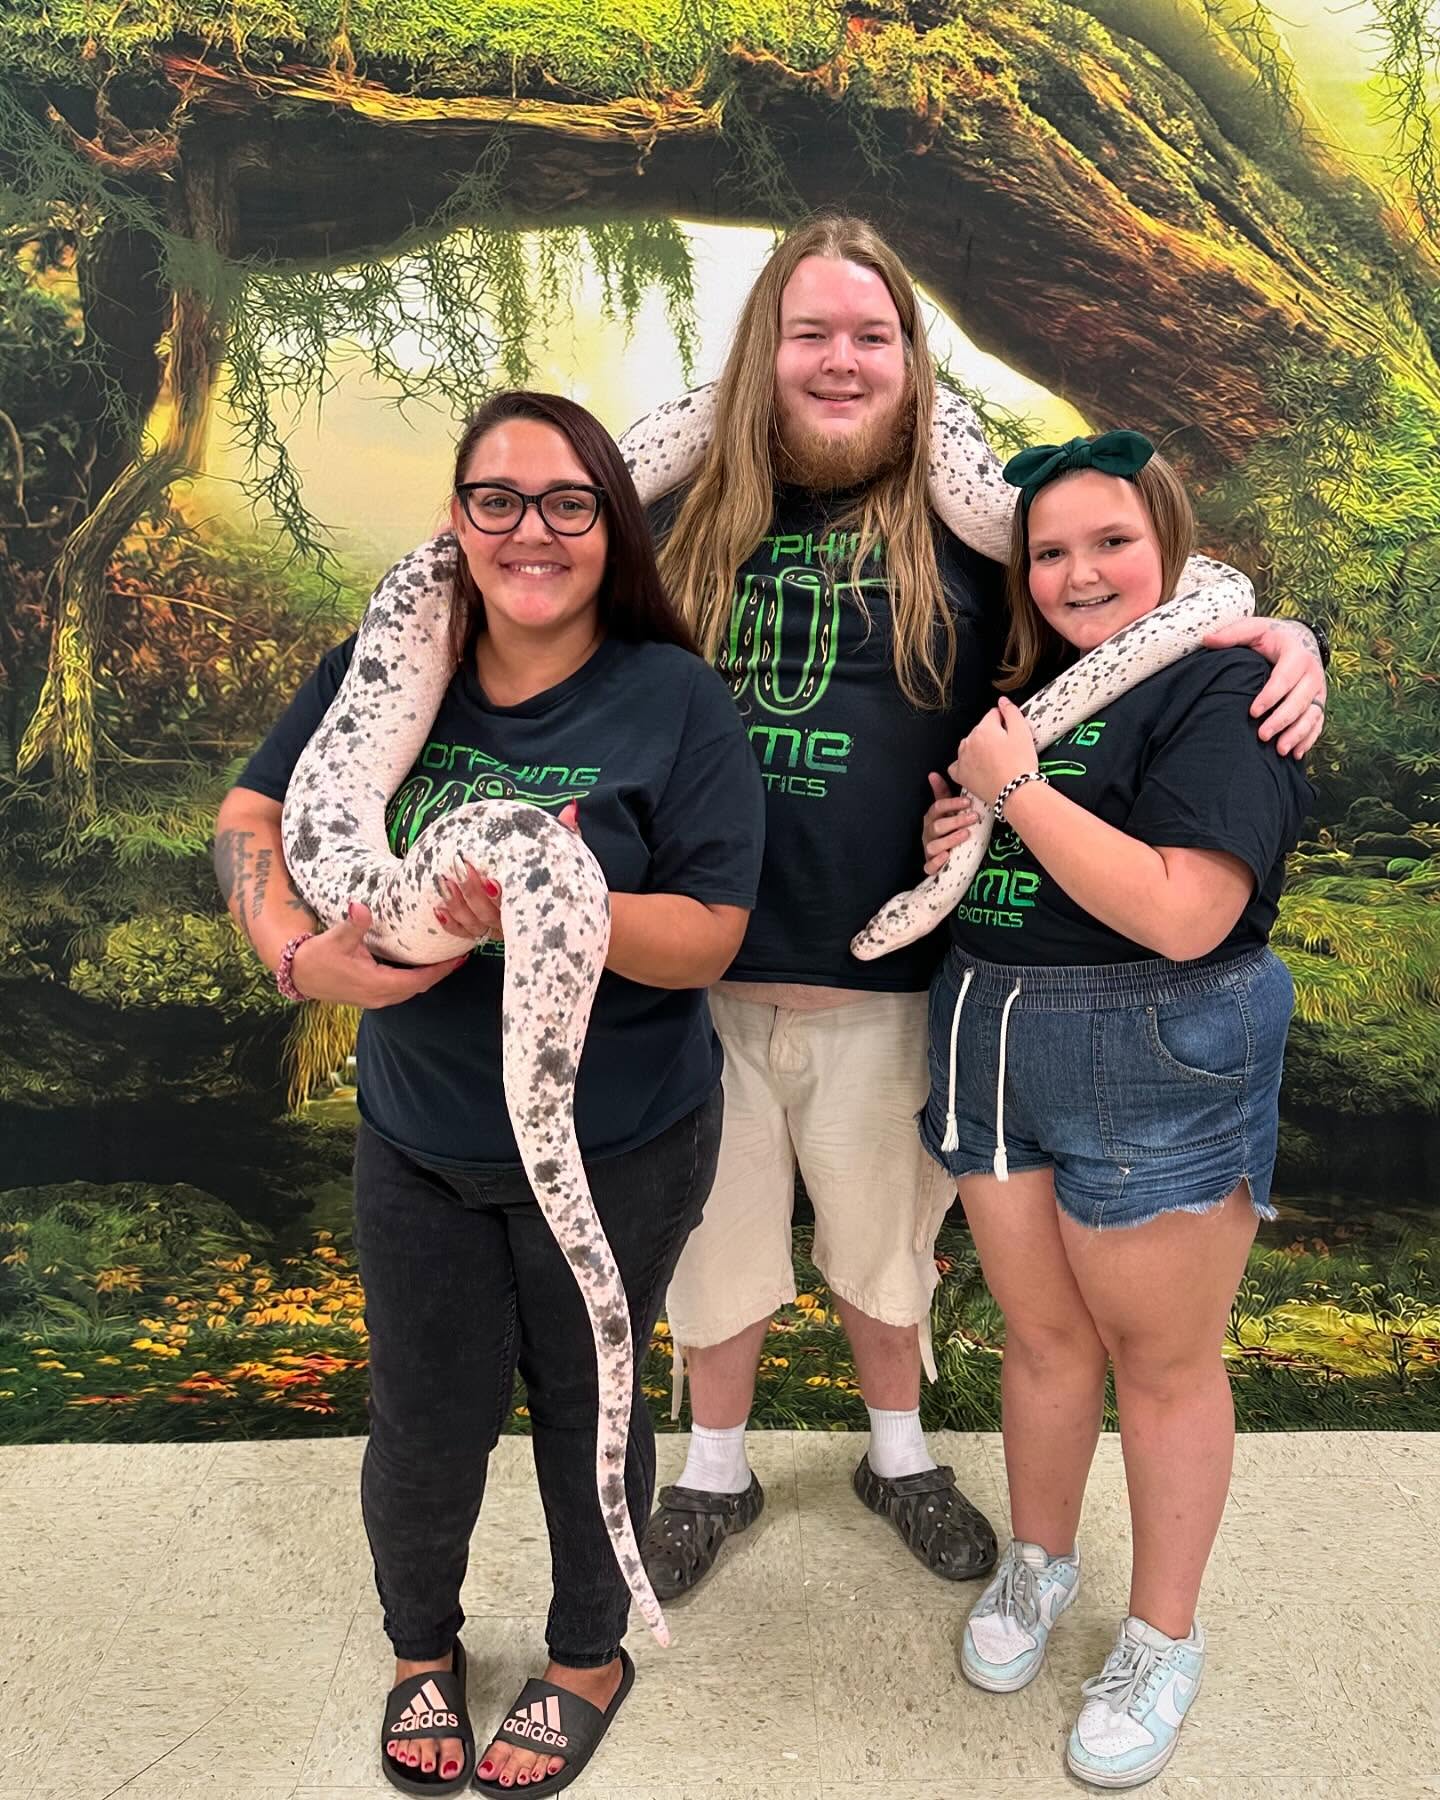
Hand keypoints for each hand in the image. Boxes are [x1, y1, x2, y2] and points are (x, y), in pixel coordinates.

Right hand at [289, 903, 466, 1007]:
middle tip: (459, 955)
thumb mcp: (335, 938)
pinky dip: (415, 979)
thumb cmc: (317, 957)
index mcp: (376, 984)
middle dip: (440, 972)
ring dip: (429, 977)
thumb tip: (360, 908)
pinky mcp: (371, 996)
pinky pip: (401, 990)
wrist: (297, 975)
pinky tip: (422, 965)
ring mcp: (376, 999)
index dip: (440, 970)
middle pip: (420, 987)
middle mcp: (380, 996)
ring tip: (446, 959)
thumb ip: (353, 924)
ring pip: (411, 990)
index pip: (418, 980)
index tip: (458, 958)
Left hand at [433, 802, 584, 940]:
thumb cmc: (560, 878)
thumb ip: (567, 833)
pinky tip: (438, 909)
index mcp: (534, 905)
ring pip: (474, 925)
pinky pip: (465, 934)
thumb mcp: (566, 857)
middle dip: (471, 894)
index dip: (498, 896)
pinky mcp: (485, 931)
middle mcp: (515, 922)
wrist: (567, 913)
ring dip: (457, 904)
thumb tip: (570, 807)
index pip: (514, 905)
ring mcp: (499, 929)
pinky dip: (451, 924)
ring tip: (444, 881)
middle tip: (460, 868)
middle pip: (489, 916)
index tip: (489, 879)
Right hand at [922, 773, 980, 876]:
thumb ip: (942, 794)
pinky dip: (937, 862)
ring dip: (950, 839)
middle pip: (938, 826)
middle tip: (974, 817)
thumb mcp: (947, 811)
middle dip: (956, 821)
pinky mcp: (931, 865)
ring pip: (934, 846)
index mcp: (932, 818)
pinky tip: (947, 856)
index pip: (937, 807)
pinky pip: (929, 866)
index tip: (968, 802)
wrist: (948, 854)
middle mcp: (928, 833)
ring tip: (966, 834)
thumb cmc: (949, 828)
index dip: (952, 804)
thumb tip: (932, 773)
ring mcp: (929, 850)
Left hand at [949, 697, 1037, 808]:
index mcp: (984, 728)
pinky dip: (964, 764)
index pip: (993, 715)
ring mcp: (963, 758)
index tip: (1011, 732)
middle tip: (1007, 749)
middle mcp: (969, 741)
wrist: (1015, 792)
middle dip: (992, 736)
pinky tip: (975, 768)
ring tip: (995, 760)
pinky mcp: (961, 775)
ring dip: (979, 749)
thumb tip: (1002, 701)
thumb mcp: (1022, 732)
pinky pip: (957, 765)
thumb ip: (1012, 712)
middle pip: (981, 730)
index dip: (1005, 721)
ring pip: (969, 746)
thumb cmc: (1020, 764)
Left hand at [1204, 617, 1326, 758]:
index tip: (1253, 712)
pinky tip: (1296, 754)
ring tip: (1280, 750)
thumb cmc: (1271, 637)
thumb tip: (1206, 639)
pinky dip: (1309, 739)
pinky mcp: (1319, 701)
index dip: (1270, 696)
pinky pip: (1318, 722)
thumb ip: (1232, 634)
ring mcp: (1318, 689)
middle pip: (1300, 700)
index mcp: (1296, 654)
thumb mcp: (1254, 629)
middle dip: (1282, 720)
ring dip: (1297, 734)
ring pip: (1312, 714)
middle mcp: (1312, 672)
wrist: (1300, 639)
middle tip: (1262, 736)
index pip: (1285, 678)